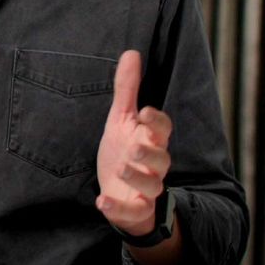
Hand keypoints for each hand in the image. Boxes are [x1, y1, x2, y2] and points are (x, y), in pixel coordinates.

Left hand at [95, 50, 172, 236]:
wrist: (120, 193)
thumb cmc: (124, 151)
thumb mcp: (121, 120)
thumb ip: (127, 90)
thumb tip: (131, 52)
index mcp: (150, 140)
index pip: (163, 129)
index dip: (157, 121)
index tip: (145, 111)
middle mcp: (153, 165)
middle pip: (162, 158)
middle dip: (150, 153)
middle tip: (133, 147)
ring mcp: (145, 190)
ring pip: (152, 186)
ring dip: (138, 178)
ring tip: (122, 168)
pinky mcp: (135, 210)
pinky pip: (132, 212)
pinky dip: (117, 208)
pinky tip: (101, 202)